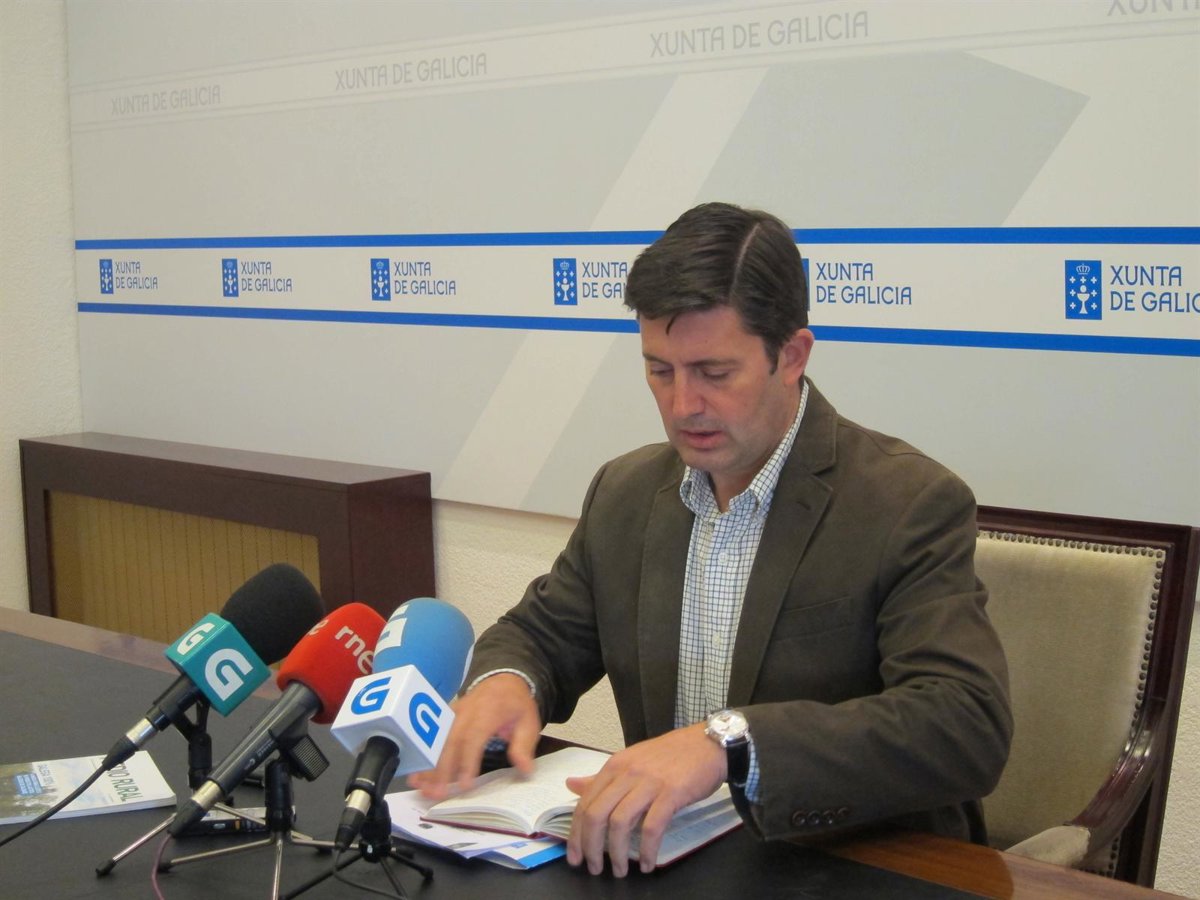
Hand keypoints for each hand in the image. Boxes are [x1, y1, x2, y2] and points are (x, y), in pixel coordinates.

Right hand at [407, 673, 540, 799]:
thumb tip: (525, 770)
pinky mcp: (444, 718)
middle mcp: (466, 711)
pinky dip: (424, 757)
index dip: (467, 760)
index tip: (464, 785)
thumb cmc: (515, 705)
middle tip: (436, 793)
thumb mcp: (529, 722)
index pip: (474, 736)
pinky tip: (416, 775)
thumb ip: (524, 746)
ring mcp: (452, 713)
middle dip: (441, 768)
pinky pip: (432, 738)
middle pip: (450, 740)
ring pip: (437, 740)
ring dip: (428, 765)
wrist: (503, 680)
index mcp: (489, 710)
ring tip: (422, 787)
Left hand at [565, 723, 725, 876]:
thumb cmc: (670, 755)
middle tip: (594, 868)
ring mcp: (648, 783)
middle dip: (591, 847)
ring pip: (620, 822)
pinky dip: (647, 849)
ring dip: (617, 852)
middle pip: (597, 814)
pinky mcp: (671, 793)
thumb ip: (602, 778)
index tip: (574, 856)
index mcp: (614, 766)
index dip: (576, 834)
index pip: (585, 803)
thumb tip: (571, 784)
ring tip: (619, 870)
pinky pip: (652, 827)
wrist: (707, 744)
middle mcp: (627, 773)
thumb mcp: (631, 761)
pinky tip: (646, 863)